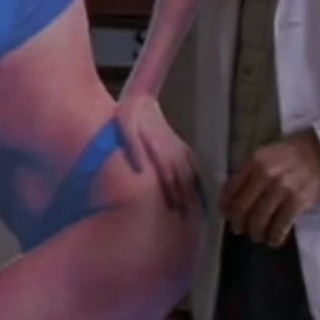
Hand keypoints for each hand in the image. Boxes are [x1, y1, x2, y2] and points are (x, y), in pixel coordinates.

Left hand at [114, 92, 197, 210]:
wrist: (141, 99)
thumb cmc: (129, 115)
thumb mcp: (125, 128)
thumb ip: (134, 149)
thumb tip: (140, 171)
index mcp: (161, 148)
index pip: (169, 177)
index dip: (172, 196)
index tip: (175, 212)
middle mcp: (174, 149)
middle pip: (183, 179)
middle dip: (185, 200)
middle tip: (186, 221)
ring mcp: (180, 147)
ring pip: (190, 174)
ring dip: (192, 193)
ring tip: (192, 212)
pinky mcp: (181, 146)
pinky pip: (192, 167)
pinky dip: (194, 181)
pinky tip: (194, 192)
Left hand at [220, 130, 319, 246]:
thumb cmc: (293, 155)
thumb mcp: (266, 155)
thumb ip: (249, 171)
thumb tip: (230, 195)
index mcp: (254, 160)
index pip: (231, 188)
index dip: (226, 205)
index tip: (226, 215)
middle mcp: (265, 174)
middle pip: (242, 207)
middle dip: (239, 223)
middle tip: (240, 229)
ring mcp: (281, 188)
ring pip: (259, 220)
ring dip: (256, 233)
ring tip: (258, 235)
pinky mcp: (297, 201)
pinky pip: (280, 226)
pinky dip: (274, 237)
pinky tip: (274, 240)